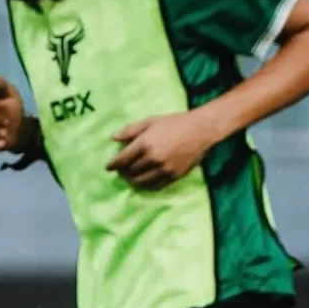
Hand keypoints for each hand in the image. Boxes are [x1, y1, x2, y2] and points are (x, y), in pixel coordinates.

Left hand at [104, 112, 220, 189]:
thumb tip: (112, 138)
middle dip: (123, 172)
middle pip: (130, 171)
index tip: (108, 167)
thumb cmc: (174, 122)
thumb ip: (130, 130)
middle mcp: (152, 159)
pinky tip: (144, 182)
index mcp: (144, 144)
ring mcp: (164, 169)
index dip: (113, 165)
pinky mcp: (174, 176)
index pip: (122, 160)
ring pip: (142, 182)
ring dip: (133, 180)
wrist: (201, 129)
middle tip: (120, 170)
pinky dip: (147, 186)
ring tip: (130, 177)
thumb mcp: (150, 121)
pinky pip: (156, 186)